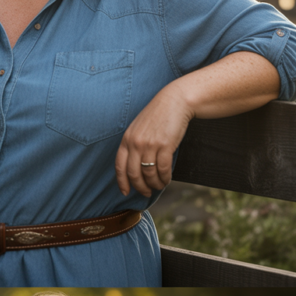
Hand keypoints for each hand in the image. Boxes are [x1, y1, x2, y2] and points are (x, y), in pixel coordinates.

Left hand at [115, 81, 192, 197]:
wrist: (175, 101)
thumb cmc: (158, 116)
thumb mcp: (138, 128)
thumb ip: (134, 145)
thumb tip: (134, 167)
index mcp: (127, 139)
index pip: (120, 166)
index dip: (122, 182)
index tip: (126, 192)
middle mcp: (136, 143)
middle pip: (134, 174)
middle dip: (140, 187)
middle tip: (146, 193)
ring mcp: (150, 144)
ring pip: (149, 174)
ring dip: (155, 184)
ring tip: (159, 186)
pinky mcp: (165, 145)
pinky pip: (163, 169)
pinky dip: (165, 178)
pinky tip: (167, 180)